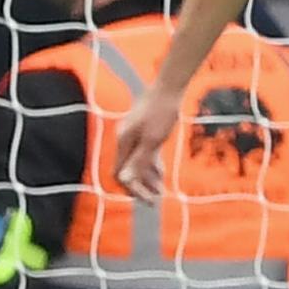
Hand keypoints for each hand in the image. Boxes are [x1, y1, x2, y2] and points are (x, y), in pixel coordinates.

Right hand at [113, 84, 181, 202]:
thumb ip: (139, 161)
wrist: (168, 88)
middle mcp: (124, 141)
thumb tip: (125, 180)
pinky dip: (151, 166)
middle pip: (127, 171)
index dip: (132, 190)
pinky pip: (144, 155)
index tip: (148, 201)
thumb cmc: (161, 112)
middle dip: (140, 187)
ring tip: (161, 191)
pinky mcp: (144, 133)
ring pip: (136, 163)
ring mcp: (134, 136)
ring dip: (147, 179)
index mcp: (123, 142)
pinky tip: (160, 175)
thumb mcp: (152, 140)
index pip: (120, 174)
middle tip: (155, 200)